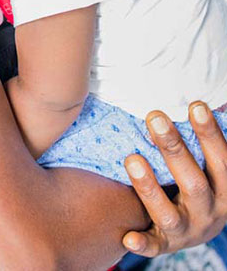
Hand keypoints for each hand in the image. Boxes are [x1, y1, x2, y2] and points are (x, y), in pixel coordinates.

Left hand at [122, 102, 226, 257]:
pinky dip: (141, 243)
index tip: (196, 104)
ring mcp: (186, 231)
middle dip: (174, 149)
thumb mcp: (208, 165)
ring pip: (169, 214)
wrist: (190, 230)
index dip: (211, 134)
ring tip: (132, 159)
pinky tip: (126, 236)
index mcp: (224, 189)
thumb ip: (205, 138)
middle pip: (194, 183)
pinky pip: (152, 246)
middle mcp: (209, 212)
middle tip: (154, 117)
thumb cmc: (195, 181)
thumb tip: (211, 97)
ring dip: (150, 188)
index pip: (221, 161)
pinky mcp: (164, 244)